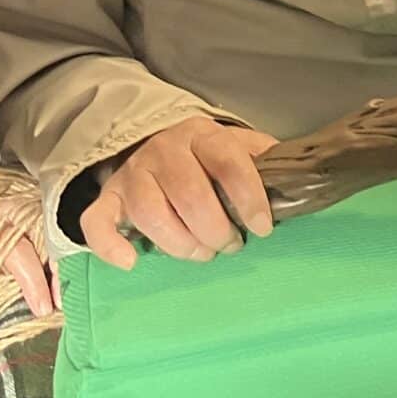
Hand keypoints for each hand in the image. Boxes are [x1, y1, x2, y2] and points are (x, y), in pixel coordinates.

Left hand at [0, 204, 56, 333]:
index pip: (14, 250)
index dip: (31, 280)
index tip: (42, 307)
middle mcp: (9, 211)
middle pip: (44, 237)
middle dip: (57, 268)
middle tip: (62, 302)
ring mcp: (24, 207)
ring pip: (53, 232)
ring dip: (62, 263)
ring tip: (65, 294)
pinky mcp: (33, 211)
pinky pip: (53, 231)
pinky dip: (60, 255)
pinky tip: (63, 276)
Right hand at [80, 118, 277, 269]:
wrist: (149, 139)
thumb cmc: (205, 156)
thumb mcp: (238, 145)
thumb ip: (264, 158)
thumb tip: (299, 179)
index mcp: (202, 135)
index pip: (228, 162)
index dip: (248, 197)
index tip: (261, 227)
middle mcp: (164, 150)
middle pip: (189, 194)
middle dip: (215, 230)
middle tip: (230, 245)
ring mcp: (133, 173)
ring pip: (150, 212)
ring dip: (180, 243)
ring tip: (200, 253)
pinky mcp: (109, 197)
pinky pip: (97, 220)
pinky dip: (110, 245)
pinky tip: (131, 262)